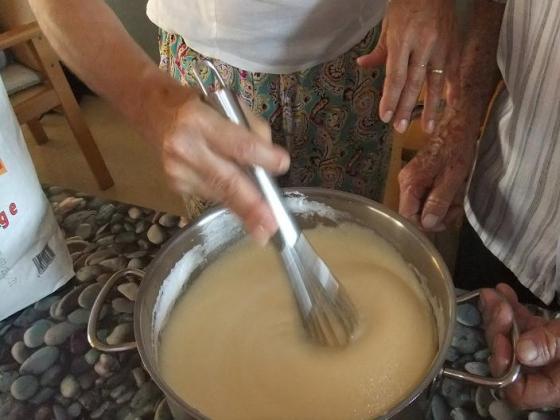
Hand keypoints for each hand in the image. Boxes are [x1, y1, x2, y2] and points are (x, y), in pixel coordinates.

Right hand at [160, 92, 289, 244]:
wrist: (154, 112)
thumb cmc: (199, 107)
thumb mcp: (229, 106)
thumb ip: (254, 132)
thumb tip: (271, 164)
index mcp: (199, 121)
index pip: (238, 145)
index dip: (263, 158)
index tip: (282, 166)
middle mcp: (186, 148)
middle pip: (227, 181)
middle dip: (251, 206)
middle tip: (269, 225)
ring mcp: (178, 171)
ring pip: (221, 194)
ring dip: (244, 210)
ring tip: (262, 226)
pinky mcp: (176, 186)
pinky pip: (212, 196)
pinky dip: (228, 198)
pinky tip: (236, 198)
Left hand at [357, 0, 457, 133]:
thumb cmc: (407, 4)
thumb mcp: (388, 25)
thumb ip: (379, 50)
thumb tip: (363, 65)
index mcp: (403, 39)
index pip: (395, 76)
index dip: (390, 98)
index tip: (385, 116)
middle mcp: (423, 44)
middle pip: (413, 82)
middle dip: (405, 107)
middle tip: (399, 128)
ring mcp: (441, 46)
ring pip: (435, 81)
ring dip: (430, 108)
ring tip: (427, 129)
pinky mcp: (454, 45)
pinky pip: (453, 71)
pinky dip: (452, 89)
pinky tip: (451, 105)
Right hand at [397, 106, 476, 230]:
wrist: (457, 125)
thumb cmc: (456, 149)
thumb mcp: (452, 179)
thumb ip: (438, 202)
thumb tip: (427, 224)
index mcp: (409, 184)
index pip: (407, 216)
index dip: (426, 225)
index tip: (445, 222)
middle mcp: (405, 183)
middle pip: (414, 213)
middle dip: (436, 216)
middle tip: (456, 209)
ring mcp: (411, 180)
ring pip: (421, 206)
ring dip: (440, 208)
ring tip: (457, 199)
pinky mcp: (418, 177)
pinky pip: (425, 197)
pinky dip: (439, 199)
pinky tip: (452, 193)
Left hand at [480, 283, 559, 409]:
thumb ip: (553, 344)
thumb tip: (522, 351)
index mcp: (555, 387)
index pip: (516, 392)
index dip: (503, 368)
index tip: (502, 341)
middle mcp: (546, 374)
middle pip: (507, 360)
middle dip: (498, 330)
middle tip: (498, 307)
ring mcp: (545, 354)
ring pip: (510, 338)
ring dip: (499, 314)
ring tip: (493, 294)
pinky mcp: (547, 337)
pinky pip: (524, 326)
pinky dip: (512, 309)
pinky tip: (503, 291)